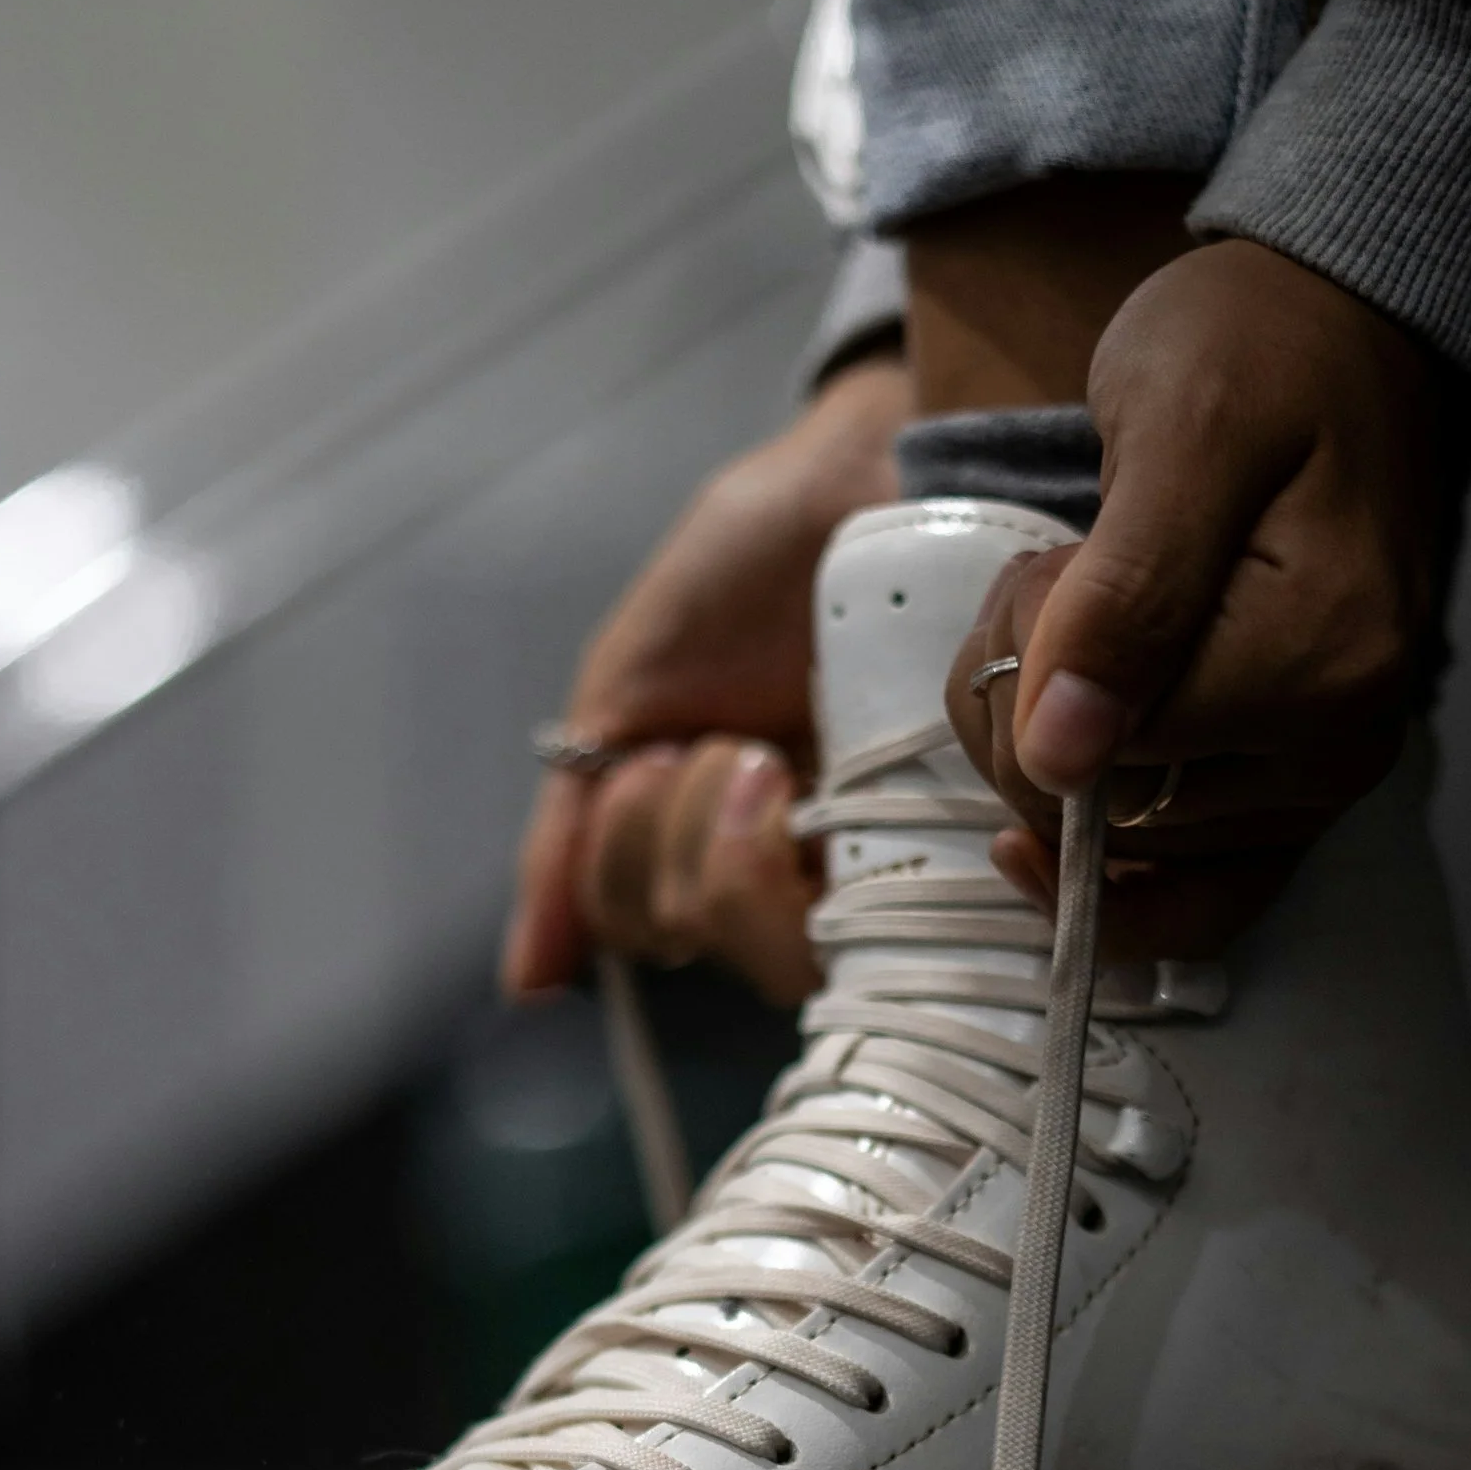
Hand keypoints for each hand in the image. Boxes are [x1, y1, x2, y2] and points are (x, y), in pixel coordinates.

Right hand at [501, 352, 909, 1002]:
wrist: (856, 483)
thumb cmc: (740, 576)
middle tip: (727, 746)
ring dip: (738, 849)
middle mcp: (785, 867)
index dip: (625, 856)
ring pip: (772, 955)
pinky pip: (872, 933)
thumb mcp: (623, 696)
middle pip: (696, 938)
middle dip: (682, 836)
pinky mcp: (944, 855)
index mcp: (704, 837)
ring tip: (769, 753)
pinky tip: (812, 795)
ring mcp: (866, 866)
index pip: (637, 922)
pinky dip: (812, 868)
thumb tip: (526, 985)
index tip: (652, 753)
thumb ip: (570, 839)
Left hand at [944, 243, 1466, 958]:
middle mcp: (1339, 749)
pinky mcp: (1296, 789)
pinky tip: (1046, 839)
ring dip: (1059, 760)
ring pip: (1131, 853)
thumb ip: (1123, 597)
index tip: (1042, 568)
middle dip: (1031, 717)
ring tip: (1076, 632)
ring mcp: (1322, 780)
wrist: (1339, 326)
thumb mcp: (1176, 429)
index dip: (1031, 676)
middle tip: (1049, 590)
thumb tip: (1061, 761)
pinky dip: (1114, 882)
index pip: (1106, 755)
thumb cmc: (1257, 350)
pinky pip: (1198, 897)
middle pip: (1112, 817)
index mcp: (1323, 665)